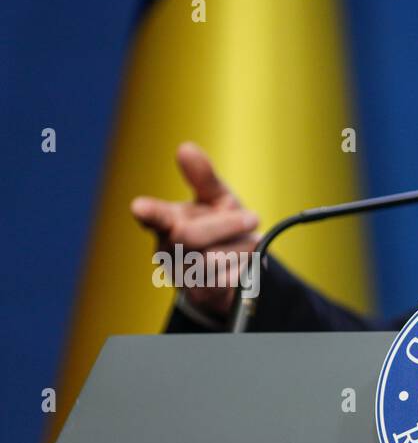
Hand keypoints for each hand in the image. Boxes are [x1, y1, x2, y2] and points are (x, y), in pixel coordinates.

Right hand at [130, 142, 259, 318]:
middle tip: (252, 217)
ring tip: (249, 242)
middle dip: (226, 224)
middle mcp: (168, 249)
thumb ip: (203, 178)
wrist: (234, 272)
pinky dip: (245, 267)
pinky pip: (229, 279)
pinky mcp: (203, 294)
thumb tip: (186, 147)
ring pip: (215, 258)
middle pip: (191, 236)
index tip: (139, 207)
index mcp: (167, 222)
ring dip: (241, 247)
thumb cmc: (222, 229)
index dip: (148, 212)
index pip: (154, 216)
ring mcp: (183, 275)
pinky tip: (245, 263)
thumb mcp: (217, 200)